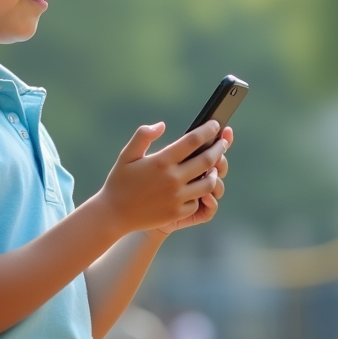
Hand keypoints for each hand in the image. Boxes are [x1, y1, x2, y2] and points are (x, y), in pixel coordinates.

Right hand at [95, 121, 229, 235]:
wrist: (114, 214)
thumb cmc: (120, 181)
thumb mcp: (126, 155)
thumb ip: (143, 136)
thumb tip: (162, 125)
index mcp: (161, 161)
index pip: (193, 140)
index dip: (208, 130)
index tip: (215, 124)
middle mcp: (172, 179)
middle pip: (207, 160)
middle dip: (219, 149)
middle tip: (224, 142)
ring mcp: (177, 197)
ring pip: (208, 183)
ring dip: (215, 173)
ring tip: (215, 166)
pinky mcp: (177, 212)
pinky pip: (197, 201)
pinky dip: (201, 194)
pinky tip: (200, 187)